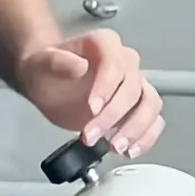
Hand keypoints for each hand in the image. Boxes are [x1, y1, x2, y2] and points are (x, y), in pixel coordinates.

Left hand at [17, 27, 162, 158]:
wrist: (47, 83)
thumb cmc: (46, 70)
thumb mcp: (41, 63)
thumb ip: (58, 62)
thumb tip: (79, 66)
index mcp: (105, 44)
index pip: (116, 64)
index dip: (107, 87)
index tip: (92, 108)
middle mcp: (125, 62)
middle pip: (134, 88)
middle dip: (113, 116)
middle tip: (90, 135)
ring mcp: (134, 86)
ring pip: (150, 104)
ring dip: (136, 129)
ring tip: (115, 146)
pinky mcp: (136, 108)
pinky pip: (153, 121)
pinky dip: (145, 138)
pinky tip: (129, 150)